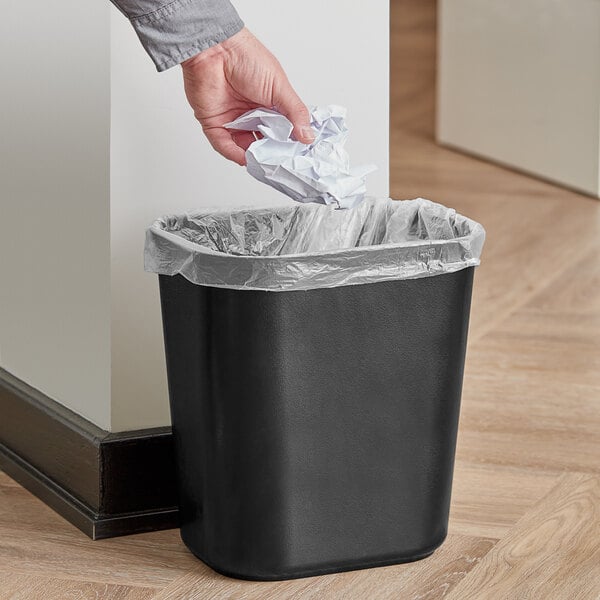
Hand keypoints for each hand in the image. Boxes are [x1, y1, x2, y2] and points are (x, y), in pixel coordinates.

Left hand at [181, 27, 314, 165]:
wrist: (217, 48)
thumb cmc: (248, 58)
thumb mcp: (280, 87)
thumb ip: (295, 113)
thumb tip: (308, 137)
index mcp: (268, 105)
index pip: (280, 131)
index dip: (287, 144)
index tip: (296, 156)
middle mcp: (250, 115)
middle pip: (262, 143)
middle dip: (271, 154)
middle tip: (281, 163)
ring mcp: (232, 120)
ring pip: (243, 148)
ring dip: (253, 157)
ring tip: (265, 162)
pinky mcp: (214, 124)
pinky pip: (224, 145)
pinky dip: (234, 154)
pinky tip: (246, 158)